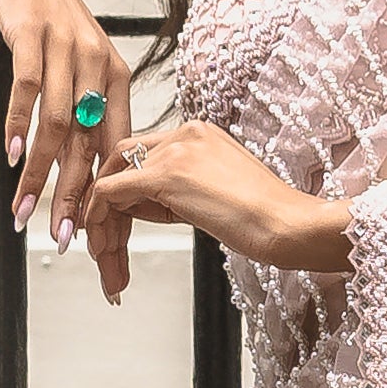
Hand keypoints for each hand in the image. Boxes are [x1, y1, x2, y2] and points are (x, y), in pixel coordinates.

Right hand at [0, 0, 133, 249]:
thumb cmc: (49, 25)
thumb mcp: (76, 68)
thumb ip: (84, 115)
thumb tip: (82, 173)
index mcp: (118, 80)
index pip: (117, 151)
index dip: (109, 198)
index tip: (101, 242)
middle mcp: (99, 67)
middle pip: (90, 147)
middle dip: (77, 201)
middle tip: (64, 241)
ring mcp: (66, 51)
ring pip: (58, 126)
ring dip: (39, 175)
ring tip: (26, 212)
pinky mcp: (33, 35)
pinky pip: (27, 89)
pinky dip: (18, 125)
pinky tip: (10, 156)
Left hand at [82, 118, 357, 306]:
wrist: (286, 224)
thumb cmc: (265, 218)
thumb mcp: (214, 195)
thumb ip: (176, 192)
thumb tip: (139, 206)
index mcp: (200, 132)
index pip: (146, 152)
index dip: (127, 186)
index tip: (119, 217)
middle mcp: (185, 132)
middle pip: (123, 159)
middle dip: (108, 199)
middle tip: (103, 237)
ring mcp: (174, 150)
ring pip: (114, 176)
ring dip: (103, 217)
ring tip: (105, 255)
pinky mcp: (164, 175)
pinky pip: (111, 192)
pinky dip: (100, 218)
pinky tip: (103, 245)